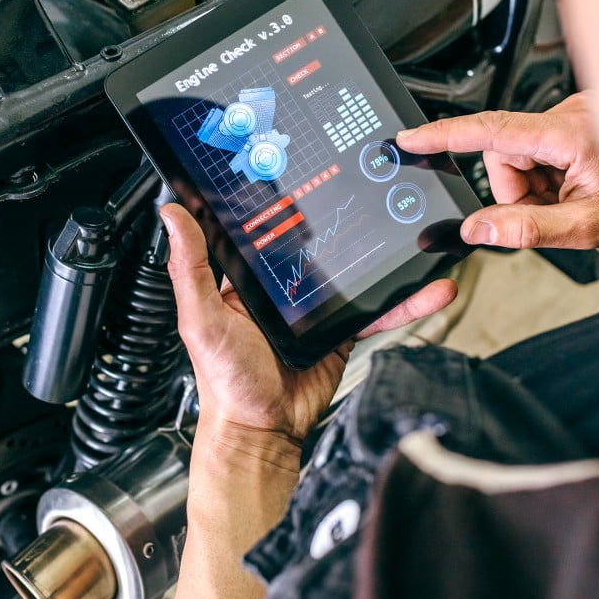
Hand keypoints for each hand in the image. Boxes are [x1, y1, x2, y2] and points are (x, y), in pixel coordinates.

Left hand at [161, 203, 455, 462]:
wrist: (263, 432)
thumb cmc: (225, 383)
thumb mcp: (202, 320)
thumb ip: (190, 269)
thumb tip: (172, 215)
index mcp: (243, 279)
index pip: (261, 228)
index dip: (277, 199)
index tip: (297, 165)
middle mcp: (280, 287)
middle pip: (317, 242)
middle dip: (342, 216)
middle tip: (370, 185)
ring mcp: (314, 307)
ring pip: (354, 271)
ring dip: (384, 254)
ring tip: (415, 235)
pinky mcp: (341, 330)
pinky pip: (375, 309)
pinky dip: (403, 301)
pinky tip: (427, 290)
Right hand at [397, 93, 598, 250]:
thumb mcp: (587, 227)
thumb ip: (528, 229)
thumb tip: (478, 229)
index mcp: (569, 134)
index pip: (491, 130)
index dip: (444, 135)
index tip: (409, 139)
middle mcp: (569, 116)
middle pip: (504, 154)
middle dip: (516, 190)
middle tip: (548, 211)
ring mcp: (572, 118)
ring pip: (519, 157)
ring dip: (532, 187)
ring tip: (566, 201)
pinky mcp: (575, 124)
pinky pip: (538, 153)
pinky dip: (546, 178)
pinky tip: (572, 187)